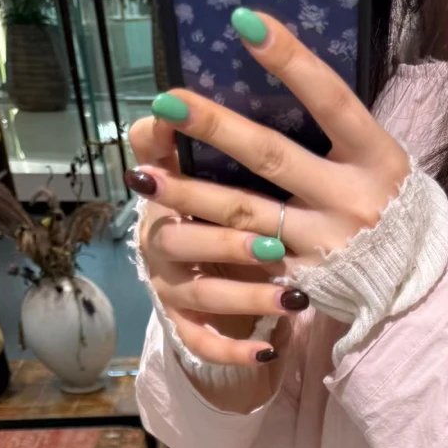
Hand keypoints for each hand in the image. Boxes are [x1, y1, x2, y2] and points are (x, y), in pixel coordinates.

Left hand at [128, 8, 410, 366]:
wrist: (415, 283)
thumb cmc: (390, 205)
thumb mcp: (378, 158)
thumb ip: (336, 128)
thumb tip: (275, 77)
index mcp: (377, 158)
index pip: (331, 101)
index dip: (291, 62)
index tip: (245, 23)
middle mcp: (352, 199)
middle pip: (273, 157)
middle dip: (215, 128)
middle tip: (167, 101)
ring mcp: (327, 242)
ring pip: (248, 214)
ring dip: (192, 194)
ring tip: (145, 175)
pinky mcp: (308, 280)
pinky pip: (253, 259)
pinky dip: (213, 243)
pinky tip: (173, 227)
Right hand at [129, 114, 298, 365]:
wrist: (228, 275)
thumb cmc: (239, 208)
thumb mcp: (238, 168)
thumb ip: (222, 139)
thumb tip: (198, 97)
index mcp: (169, 188)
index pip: (155, 160)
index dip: (158, 142)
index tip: (174, 120)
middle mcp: (162, 235)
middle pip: (183, 233)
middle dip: (227, 237)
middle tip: (272, 239)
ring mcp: (172, 284)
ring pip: (203, 293)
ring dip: (246, 295)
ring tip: (292, 296)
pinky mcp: (188, 325)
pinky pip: (205, 343)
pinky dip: (236, 350)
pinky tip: (271, 348)